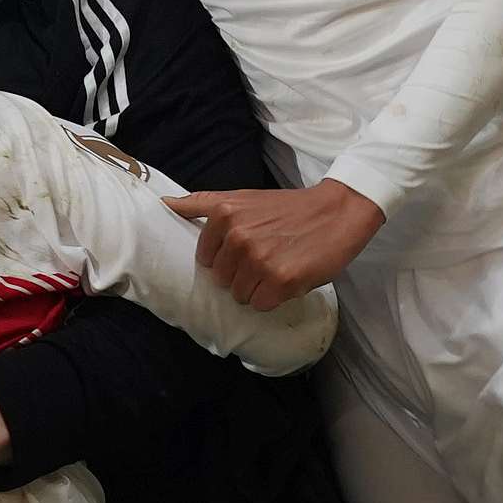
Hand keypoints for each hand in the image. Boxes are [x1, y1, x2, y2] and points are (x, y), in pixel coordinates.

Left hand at [164, 180, 383, 309]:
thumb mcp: (242, 197)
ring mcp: (258, 259)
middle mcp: (237, 236)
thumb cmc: (288, 207)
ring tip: (279, 265)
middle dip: (243, 274)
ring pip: (241, 295)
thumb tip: (164, 203)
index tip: (249, 248)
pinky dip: (274, 297)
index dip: (228, 260)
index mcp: (224, 214)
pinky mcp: (280, 279)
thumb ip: (202, 203)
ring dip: (259, 288)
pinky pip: (261, 304)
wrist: (337, 210)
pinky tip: (289, 277)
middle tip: (269, 255)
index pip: (206, 260)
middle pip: (223, 280)